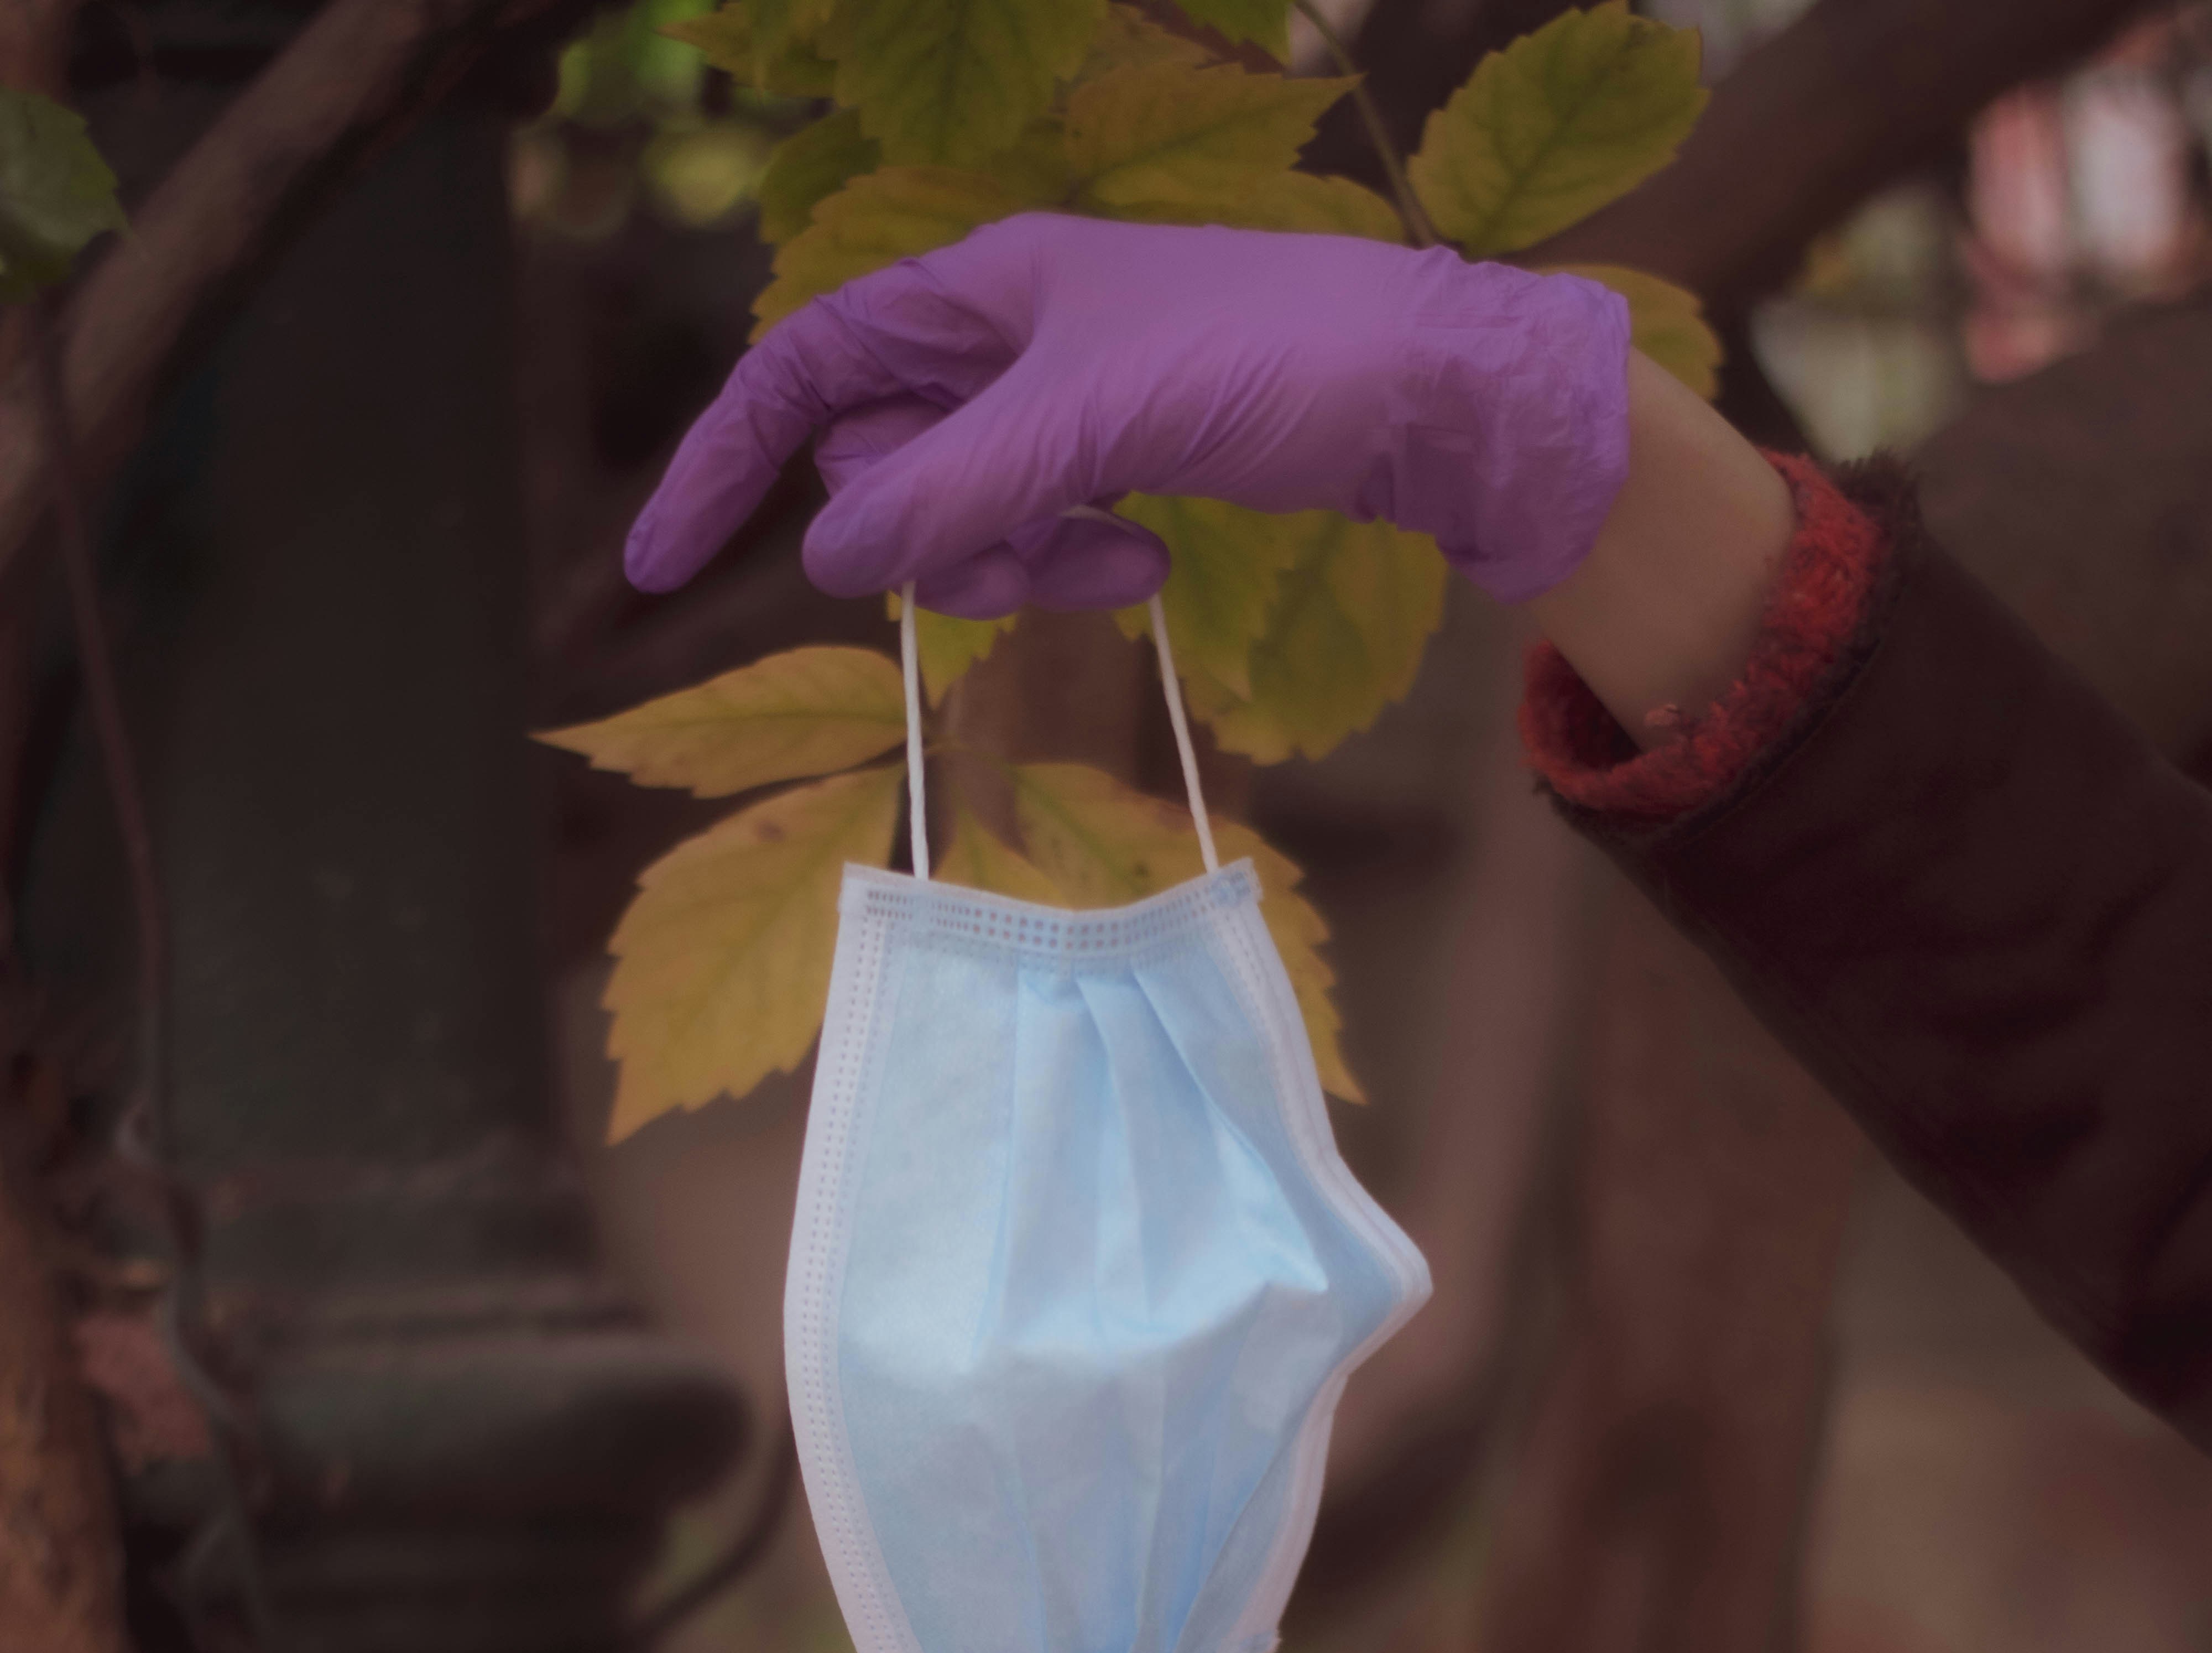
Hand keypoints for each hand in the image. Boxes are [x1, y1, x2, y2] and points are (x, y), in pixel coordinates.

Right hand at [624, 213, 1628, 614]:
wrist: (1426, 394)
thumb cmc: (1273, 356)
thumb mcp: (1092, 416)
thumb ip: (954, 485)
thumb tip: (832, 556)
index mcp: (976, 287)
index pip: (802, 370)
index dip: (723, 460)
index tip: (664, 564)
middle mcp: (1000, 340)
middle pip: (878, 467)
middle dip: (932, 531)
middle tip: (1028, 536)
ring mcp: (1054, 411)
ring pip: (955, 524)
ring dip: (1017, 561)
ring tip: (1119, 546)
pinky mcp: (1108, 469)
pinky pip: (1035, 540)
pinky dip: (1077, 563)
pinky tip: (1152, 551)